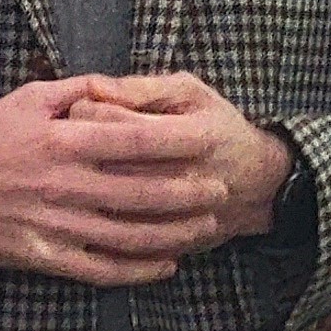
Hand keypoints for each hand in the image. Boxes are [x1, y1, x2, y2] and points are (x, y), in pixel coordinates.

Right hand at [0, 75, 279, 285]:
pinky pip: (101, 268)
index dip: (180, 142)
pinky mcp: (44, 255)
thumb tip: (120, 84)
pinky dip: (137, 270)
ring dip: (174, 232)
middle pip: (142, 191)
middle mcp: (63, 182)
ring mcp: (55, 223)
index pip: (136, 139)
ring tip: (206, 226)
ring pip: (128, 234)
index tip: (210, 139)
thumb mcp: (27, 98)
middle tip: (222, 189)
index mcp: (63, 138)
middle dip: (190, 193)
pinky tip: (165, 264)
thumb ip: (78, 90)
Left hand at [69, 71, 293, 234]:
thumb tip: (93, 88)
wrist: (254, 185)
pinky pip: (117, 239)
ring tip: (85, 169)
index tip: (83, 107)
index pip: (114, 122)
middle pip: (101, 164)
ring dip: (83, 187)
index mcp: (189, 134)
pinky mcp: (167, 243)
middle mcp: (181, 178)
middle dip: (77, 149)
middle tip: (76, 140)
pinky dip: (96, 223)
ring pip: (104, 205)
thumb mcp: (189, 92)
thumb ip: (142, 88)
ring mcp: (174, 217)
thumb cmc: (215, 127)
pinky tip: (92, 205)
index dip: (86, 111)